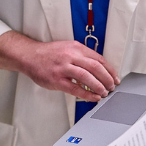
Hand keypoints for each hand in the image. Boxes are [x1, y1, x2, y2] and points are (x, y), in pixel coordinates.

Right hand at [0, 32, 118, 99]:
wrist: (29, 56)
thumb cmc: (49, 54)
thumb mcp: (67, 48)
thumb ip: (82, 56)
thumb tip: (99, 68)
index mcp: (75, 47)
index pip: (98, 58)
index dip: (110, 69)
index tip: (115, 77)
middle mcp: (70, 56)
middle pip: (95, 67)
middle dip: (107, 78)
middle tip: (112, 86)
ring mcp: (63, 68)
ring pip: (87, 77)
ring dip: (99, 86)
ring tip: (104, 92)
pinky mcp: (56, 80)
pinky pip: (75, 89)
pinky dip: (87, 94)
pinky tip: (93, 97)